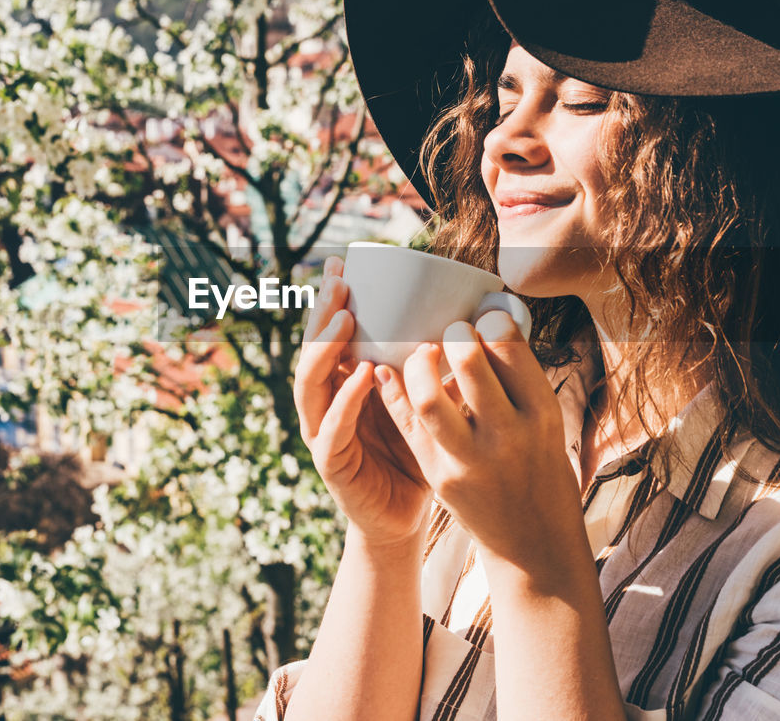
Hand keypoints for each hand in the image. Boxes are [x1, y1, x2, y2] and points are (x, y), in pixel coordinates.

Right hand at [293, 256, 431, 548]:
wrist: (408, 516)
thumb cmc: (419, 453)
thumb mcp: (429, 400)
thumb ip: (433, 366)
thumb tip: (469, 319)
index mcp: (345, 381)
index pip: (330, 333)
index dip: (331, 299)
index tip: (343, 262)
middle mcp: (327, 401)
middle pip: (312, 350)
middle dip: (321, 313)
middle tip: (338, 281)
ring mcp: (323, 431)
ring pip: (310, 384)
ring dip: (324, 349)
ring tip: (344, 320)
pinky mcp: (332, 464)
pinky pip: (332, 430)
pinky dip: (345, 402)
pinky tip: (361, 377)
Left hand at [373, 310, 584, 571]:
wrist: (533, 542)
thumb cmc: (541, 469)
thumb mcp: (547, 423)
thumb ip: (519, 380)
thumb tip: (489, 322)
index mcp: (542, 414)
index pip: (510, 349)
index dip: (491, 322)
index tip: (483, 318)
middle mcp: (508, 435)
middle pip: (471, 365)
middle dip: (455, 336)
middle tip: (452, 332)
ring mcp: (469, 459)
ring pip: (429, 397)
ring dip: (419, 364)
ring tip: (424, 353)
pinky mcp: (439, 476)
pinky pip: (407, 425)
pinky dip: (391, 391)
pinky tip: (384, 371)